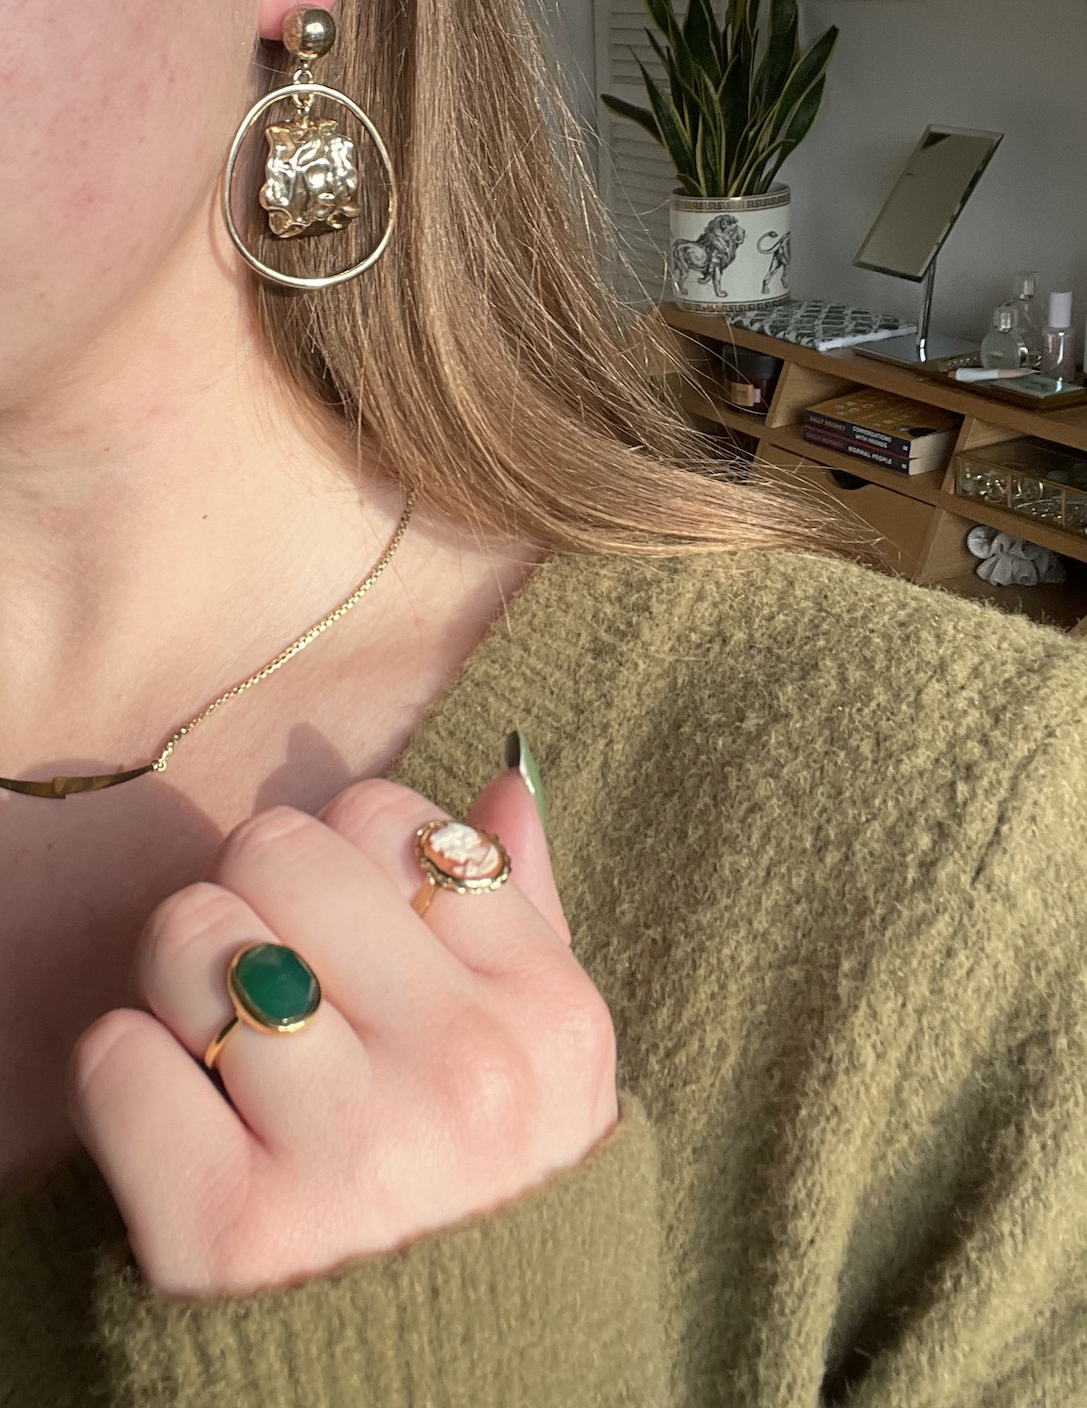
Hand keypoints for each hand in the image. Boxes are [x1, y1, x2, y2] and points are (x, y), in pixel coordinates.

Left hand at [70, 772, 617, 1296]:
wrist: (450, 1393)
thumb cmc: (492, 1199)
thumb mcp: (554, 1064)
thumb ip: (533, 913)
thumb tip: (507, 781)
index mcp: (545, 1013)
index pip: (389, 817)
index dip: (343, 854)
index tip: (345, 923)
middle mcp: (461, 1071)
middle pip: (277, 848)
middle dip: (252, 894)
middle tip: (269, 970)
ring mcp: (349, 1151)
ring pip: (189, 934)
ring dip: (179, 981)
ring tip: (223, 1045)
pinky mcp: (229, 1232)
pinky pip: (116, 1056)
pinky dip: (126, 1077)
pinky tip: (181, 1120)